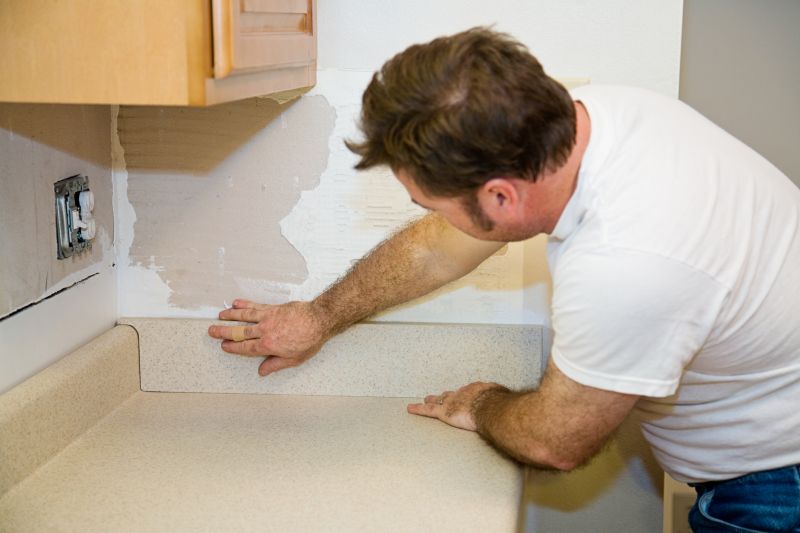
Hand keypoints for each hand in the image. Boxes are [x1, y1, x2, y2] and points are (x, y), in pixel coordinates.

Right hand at [207, 299, 328, 375]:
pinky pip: (256, 305)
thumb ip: (276, 364)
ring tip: (220, 315)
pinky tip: (236, 302)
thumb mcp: (294, 359)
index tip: (224, 346)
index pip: (245, 348)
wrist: (320, 319)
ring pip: (245, 316)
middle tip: (212, 331)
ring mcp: (268, 317)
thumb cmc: (310, 340)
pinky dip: (245, 304)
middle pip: (240, 332)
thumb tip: (262, 371)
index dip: (233, 347)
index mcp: (269, 345)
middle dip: (224, 332)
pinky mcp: (273, 308)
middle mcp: (265, 330)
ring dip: (231, 315)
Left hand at [407, 381, 507, 430]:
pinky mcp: (444, 412)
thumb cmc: (500, 403)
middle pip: (453, 393)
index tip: (467, 398)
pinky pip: (428, 410)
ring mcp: (452, 401)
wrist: (491, 408)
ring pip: (439, 400)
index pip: (469, 392)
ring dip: (433, 399)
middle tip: (443, 395)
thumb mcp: (503, 398)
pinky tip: (410, 408)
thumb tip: (510, 405)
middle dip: (448, 395)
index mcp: (477, 389)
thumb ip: (502, 400)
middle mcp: (462, 393)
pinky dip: (419, 409)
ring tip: (427, 398)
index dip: (467, 396)